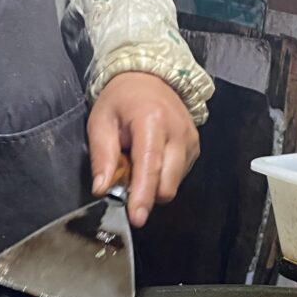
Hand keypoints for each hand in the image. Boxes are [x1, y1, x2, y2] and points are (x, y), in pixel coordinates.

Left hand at [88, 72, 199, 226]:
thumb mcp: (101, 121)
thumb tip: (102, 189)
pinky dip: (162, 177)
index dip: (143, 196)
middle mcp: (177, 132)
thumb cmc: (122, 99)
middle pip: (167, 184)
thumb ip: (102, 157)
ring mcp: (190, 141)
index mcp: (152, 120)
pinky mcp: (195, 148)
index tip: (137, 217)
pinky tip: (152, 160)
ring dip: (153, 185)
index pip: (150, 166)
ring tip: (138, 162)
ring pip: (173, 184)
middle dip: (146, 194)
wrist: (149, 78)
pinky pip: (178, 177)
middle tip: (126, 178)